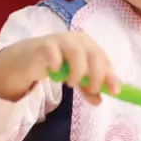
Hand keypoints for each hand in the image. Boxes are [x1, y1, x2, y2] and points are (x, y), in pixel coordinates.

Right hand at [0, 32, 119, 106]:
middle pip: (94, 54)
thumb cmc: (55, 65)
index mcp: (89, 45)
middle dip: (97, 75)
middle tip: (91, 90)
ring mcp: (60, 40)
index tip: (115, 92)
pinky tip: (55, 74)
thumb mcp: (75, 78)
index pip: (104, 58)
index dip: (110, 75)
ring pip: (76, 53)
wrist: (25, 60)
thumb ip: (88, 88)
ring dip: (78, 72)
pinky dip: (58, 66)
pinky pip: (54, 55)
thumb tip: (99, 100)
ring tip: (71, 83)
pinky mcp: (43, 46)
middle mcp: (77, 39)